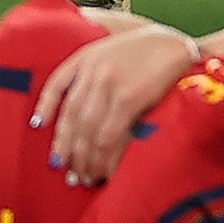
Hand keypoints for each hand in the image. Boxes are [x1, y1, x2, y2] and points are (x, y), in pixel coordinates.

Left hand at [28, 22, 200, 183]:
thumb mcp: (116, 49)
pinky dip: (105, 158)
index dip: (47, 112)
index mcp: (87, 55)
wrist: (183, 46)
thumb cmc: (153, 51)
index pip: (56, 85)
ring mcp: (110, 84)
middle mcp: (94, 69)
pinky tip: (106, 170)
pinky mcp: (130, 98)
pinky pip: (109, 137)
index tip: (40, 129)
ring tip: (88, 176)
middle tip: (71, 172)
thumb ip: (96, 72)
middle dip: (69, 149)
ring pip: (87, 132)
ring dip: (86, 159)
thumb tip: (83, 115)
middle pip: (71, 118)